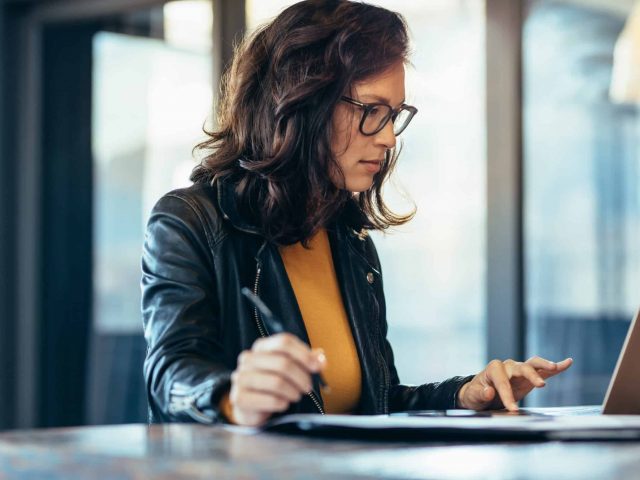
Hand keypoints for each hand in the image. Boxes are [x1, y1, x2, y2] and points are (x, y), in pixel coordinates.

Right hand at [229, 333, 326, 426]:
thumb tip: (321, 359)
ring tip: (296, 396)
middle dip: (301, 377)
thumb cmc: (273, 384)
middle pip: (283, 362)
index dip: (304, 354)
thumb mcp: (290, 368)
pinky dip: (282, 403)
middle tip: (308, 388)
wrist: (251, 408)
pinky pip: (269, 399)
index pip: (284, 341)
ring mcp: (241, 377)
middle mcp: (248, 358)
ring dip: (293, 391)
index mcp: (261, 346)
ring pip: (277, 382)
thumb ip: (306, 361)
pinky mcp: (239, 397)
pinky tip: (283, 404)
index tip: (318, 367)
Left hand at [457, 356, 572, 411]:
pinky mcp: (529, 377)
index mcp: (494, 369)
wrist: (480, 394)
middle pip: (522, 367)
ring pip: (534, 364)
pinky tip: (567, 362)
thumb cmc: (476, 394)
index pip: (503, 382)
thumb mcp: (473, 396)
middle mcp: (508, 366)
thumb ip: (481, 394)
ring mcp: (519, 370)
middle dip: (531, 375)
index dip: (507, 395)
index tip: (512, 409)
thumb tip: (489, 391)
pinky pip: (543, 371)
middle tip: (540, 385)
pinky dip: (555, 367)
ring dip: (545, 366)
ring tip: (555, 367)